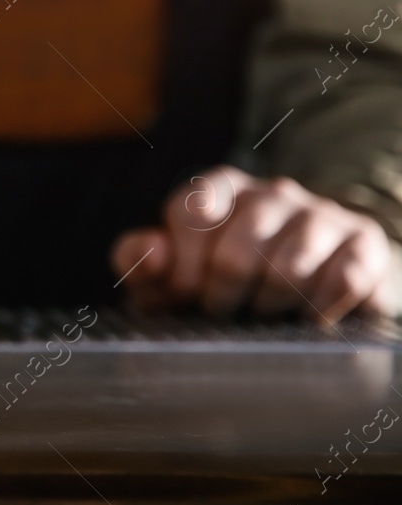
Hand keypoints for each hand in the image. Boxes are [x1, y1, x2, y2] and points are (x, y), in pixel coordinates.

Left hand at [111, 167, 395, 320]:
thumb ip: (141, 260)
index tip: (185, 295)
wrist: (314, 286)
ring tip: (261, 313)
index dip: (183, 266)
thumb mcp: (173, 271)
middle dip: (221, 296)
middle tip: (223, 312)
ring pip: (288, 268)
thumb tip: (152, 252)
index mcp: (221, 188)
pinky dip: (318, 310)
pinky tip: (306, 317)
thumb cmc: (226, 281)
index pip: (189, 211)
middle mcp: (273, 192)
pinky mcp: (364, 244)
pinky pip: (341, 281)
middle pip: (235, 251)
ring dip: (267, 306)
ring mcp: (322, 214)